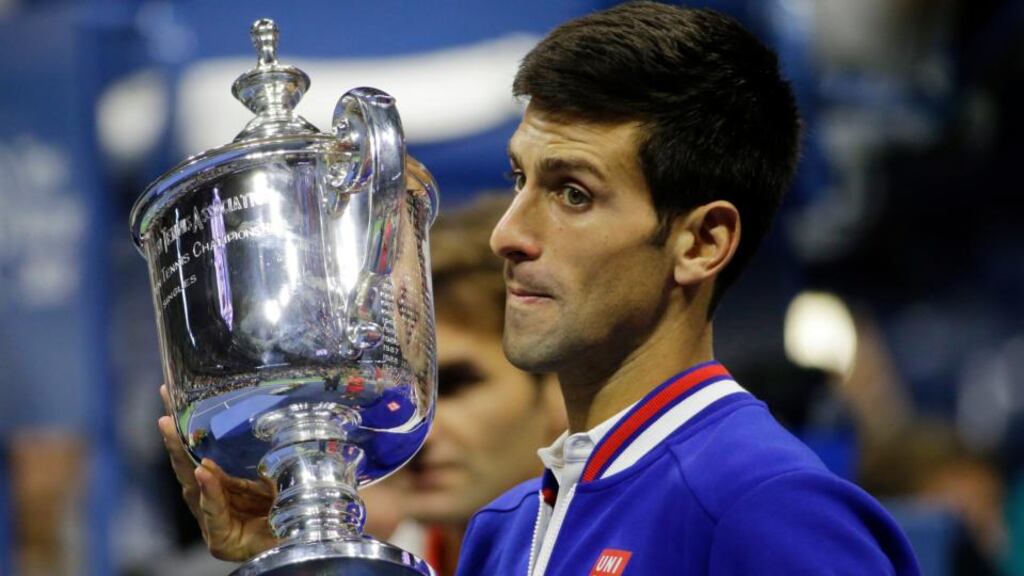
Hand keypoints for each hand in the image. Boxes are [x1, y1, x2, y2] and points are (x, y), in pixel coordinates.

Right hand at [158, 385, 278, 560]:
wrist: (307, 542)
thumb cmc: (293, 511)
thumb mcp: (281, 474)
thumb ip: (271, 454)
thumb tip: (274, 417)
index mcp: (224, 484)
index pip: (199, 453)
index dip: (184, 428)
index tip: (171, 397)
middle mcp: (213, 500)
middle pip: (188, 466)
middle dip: (173, 439)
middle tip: (164, 413)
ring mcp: (214, 519)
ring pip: (193, 486)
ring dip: (182, 457)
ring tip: (170, 430)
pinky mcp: (220, 539)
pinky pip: (213, 511)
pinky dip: (209, 492)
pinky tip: (202, 473)